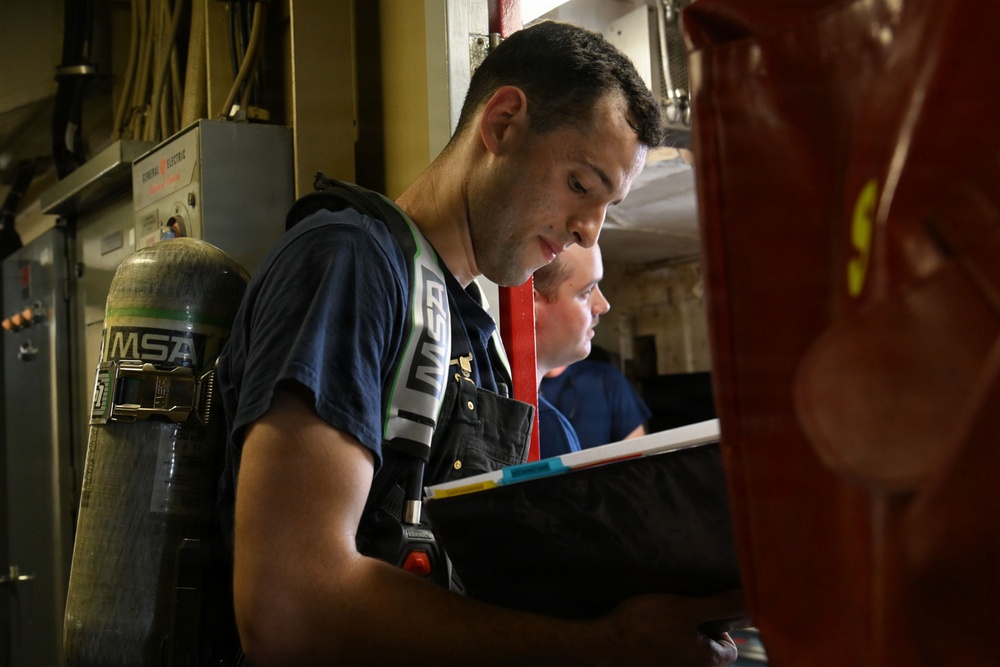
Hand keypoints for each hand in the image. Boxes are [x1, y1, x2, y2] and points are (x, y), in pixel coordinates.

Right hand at [591, 589, 746, 666]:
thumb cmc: (646, 626)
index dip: (719, 628)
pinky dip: (663, 642)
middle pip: (708, 649)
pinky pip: (669, 653)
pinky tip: (649, 629)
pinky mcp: (656, 665)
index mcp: (709, 661)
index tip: (699, 614)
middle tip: (678, 612)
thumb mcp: (687, 609)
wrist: (605, 643)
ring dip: (678, 634)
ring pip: (687, 650)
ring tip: (660, 619)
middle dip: (697, 630)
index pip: (730, 647)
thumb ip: (722, 605)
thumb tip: (752, 597)